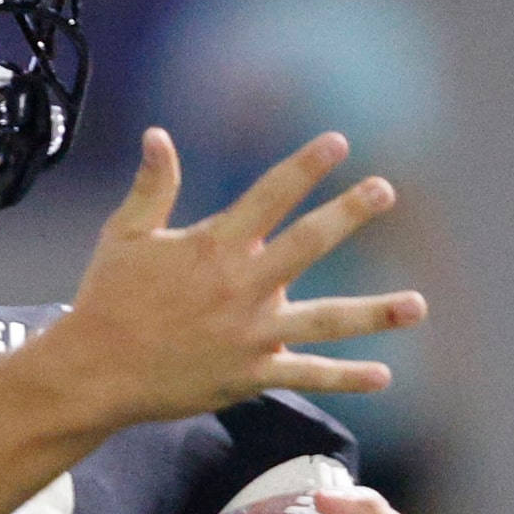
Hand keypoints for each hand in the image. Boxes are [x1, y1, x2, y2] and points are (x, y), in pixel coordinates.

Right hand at [36, 130, 424, 426]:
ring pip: (324, 320)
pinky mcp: (250, 375)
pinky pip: (306, 375)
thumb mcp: (124, 235)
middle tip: (385, 190)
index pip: (269, 195)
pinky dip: (346, 378)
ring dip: (374, 312)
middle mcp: (240, 287)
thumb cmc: (108, 299)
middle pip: (307, 244)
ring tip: (418, 305)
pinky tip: (383, 374)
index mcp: (213, 246)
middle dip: (348, 214)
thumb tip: (158, 135)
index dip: (305, 166)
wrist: (94, 371)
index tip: (339, 142)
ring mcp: (250, 334)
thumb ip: (153, 187)